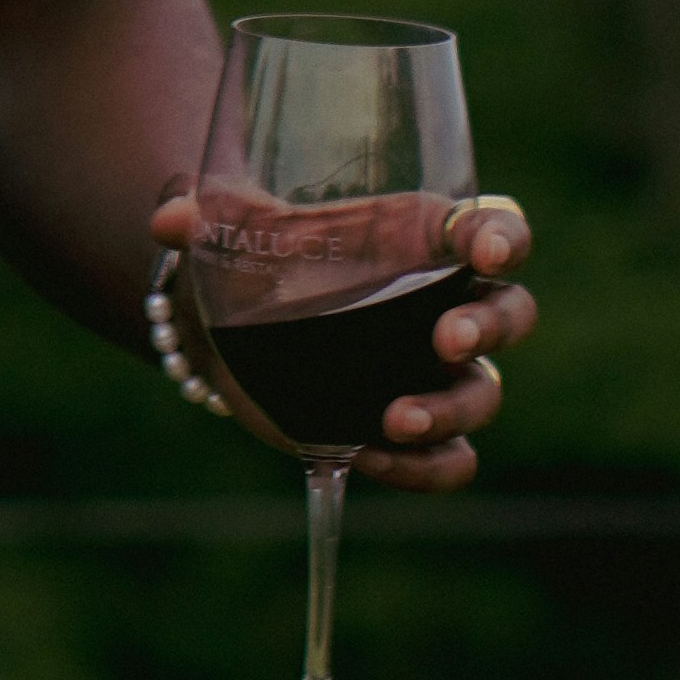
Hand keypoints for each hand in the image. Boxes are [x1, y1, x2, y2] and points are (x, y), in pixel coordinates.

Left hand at [144, 179, 535, 496]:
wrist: (226, 322)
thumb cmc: (251, 252)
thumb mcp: (228, 229)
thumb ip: (199, 213)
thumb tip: (170, 216)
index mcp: (422, 236)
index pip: (493, 226)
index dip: (502, 235)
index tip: (485, 249)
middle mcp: (444, 303)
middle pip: (510, 311)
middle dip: (488, 326)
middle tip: (442, 338)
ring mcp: (432, 372)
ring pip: (483, 392)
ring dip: (451, 409)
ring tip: (392, 419)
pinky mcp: (408, 429)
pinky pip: (451, 460)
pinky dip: (427, 465)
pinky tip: (372, 455)